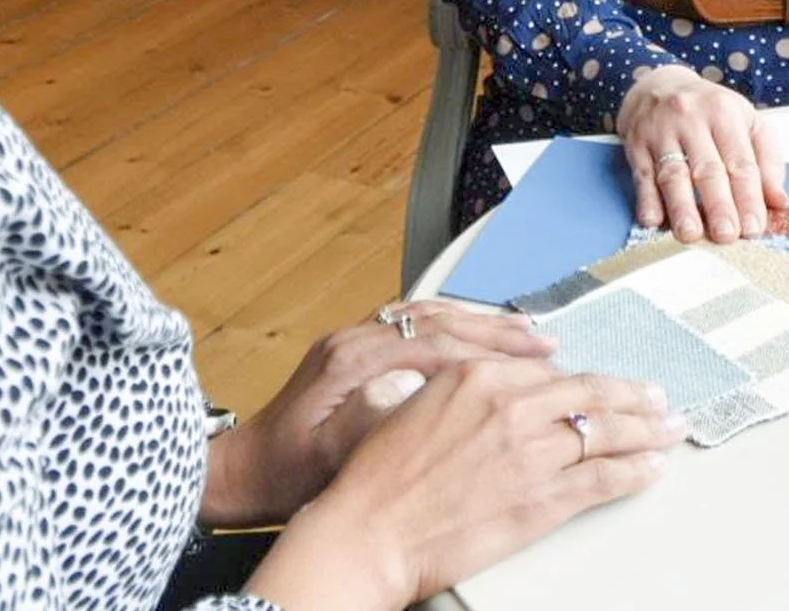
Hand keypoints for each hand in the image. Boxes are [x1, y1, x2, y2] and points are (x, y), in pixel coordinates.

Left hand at [203, 299, 553, 527]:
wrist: (245, 468)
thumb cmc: (285, 472)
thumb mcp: (329, 457)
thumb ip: (369, 421)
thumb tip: (413, 394)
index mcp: (351, 359)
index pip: (435, 343)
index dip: (488, 350)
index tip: (531, 357)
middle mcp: (354, 339)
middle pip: (438, 319)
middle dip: (494, 328)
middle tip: (542, 339)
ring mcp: (354, 340)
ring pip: (428, 315)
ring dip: (477, 321)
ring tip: (524, 330)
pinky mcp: (355, 351)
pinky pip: (415, 323)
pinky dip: (453, 325)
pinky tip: (477, 332)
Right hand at [245, 360, 682, 610]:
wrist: (371, 530)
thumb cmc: (379, 477)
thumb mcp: (413, 405)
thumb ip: (459, 391)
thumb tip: (487, 390)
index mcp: (478, 376)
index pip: (552, 372)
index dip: (586, 380)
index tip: (606, 383)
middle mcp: (511, 406)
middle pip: (590, 394)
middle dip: (633, 397)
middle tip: (658, 399)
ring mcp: (531, 453)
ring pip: (607, 433)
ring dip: (647, 431)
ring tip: (669, 429)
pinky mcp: (542, 499)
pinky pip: (603, 480)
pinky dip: (634, 473)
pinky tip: (651, 469)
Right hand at [616, 65, 788, 242]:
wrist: (659, 83)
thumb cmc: (709, 109)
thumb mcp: (747, 121)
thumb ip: (767, 161)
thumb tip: (779, 202)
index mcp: (725, 113)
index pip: (740, 161)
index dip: (748, 197)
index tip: (754, 227)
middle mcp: (691, 119)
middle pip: (707, 169)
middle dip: (718, 205)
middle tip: (726, 235)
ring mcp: (660, 131)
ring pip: (672, 174)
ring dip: (681, 207)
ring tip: (691, 234)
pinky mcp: (636, 144)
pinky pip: (642, 174)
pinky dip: (646, 199)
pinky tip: (653, 220)